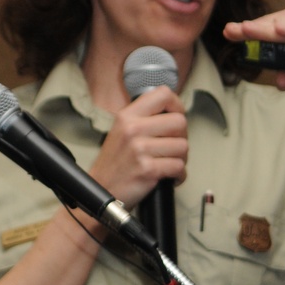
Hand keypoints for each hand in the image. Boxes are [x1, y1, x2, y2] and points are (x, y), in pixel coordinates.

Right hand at [89, 86, 188, 207]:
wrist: (101, 189)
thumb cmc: (115, 162)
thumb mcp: (122, 130)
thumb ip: (144, 118)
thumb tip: (174, 112)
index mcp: (127, 116)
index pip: (163, 95)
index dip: (177, 105)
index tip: (176, 117)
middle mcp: (133, 129)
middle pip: (179, 122)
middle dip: (182, 137)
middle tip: (173, 147)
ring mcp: (140, 149)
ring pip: (182, 146)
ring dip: (181, 158)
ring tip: (169, 163)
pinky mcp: (147, 170)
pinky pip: (178, 167)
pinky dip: (179, 175)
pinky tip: (169, 177)